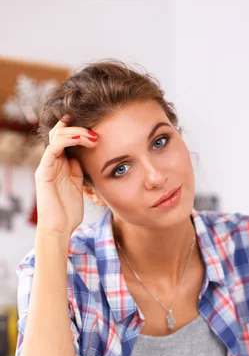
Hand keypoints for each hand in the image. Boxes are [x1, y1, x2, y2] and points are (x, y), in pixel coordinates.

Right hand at [35, 116, 98, 235]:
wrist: (59, 229)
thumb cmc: (69, 212)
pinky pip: (52, 150)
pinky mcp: (44, 173)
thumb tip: (84, 157)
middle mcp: (51, 162)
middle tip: (96, 132)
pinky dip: (66, 140)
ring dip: (75, 132)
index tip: (97, 129)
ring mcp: (46, 166)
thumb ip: (78, 171)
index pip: (64, 138)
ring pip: (56, 137)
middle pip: (59, 133)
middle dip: (78, 127)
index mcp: (59, 165)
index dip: (78, 129)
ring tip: (92, 136)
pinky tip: (81, 139)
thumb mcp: (78, 186)